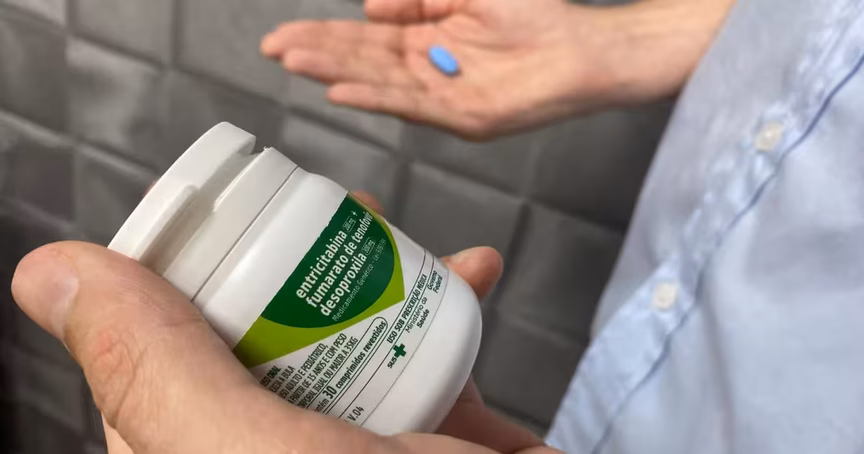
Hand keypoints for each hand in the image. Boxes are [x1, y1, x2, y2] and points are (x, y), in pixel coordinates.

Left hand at [11, 192, 558, 453]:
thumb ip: (159, 375)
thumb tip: (47, 276)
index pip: (156, 369)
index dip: (182, 280)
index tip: (225, 216)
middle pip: (265, 341)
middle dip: (299, 263)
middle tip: (335, 212)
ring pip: (345, 341)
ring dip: (384, 273)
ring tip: (407, 233)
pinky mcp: (428, 451)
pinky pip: (428, 364)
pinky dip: (454, 310)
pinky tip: (475, 273)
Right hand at [261, 0, 733, 138]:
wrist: (586, 48)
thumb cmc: (535, 16)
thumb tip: (369, 5)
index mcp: (427, 43)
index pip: (365, 41)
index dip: (324, 37)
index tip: (282, 36)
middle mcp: (428, 74)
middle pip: (364, 63)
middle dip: (318, 55)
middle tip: (271, 49)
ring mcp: (444, 99)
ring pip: (381, 85)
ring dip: (337, 75)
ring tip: (294, 65)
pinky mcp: (466, 118)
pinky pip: (415, 107)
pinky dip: (379, 98)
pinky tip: (344, 93)